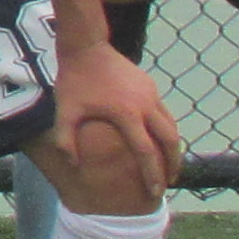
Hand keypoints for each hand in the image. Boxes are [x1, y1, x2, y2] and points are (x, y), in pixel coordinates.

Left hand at [50, 40, 182, 192]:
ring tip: (169, 164)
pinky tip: (159, 139)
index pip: (146, 152)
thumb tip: (72, 165)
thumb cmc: (74, 80)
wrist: (85, 46)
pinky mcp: (150, 85)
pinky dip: (167, 129)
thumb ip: (66, 139)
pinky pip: (165, 112)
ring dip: (173, 147)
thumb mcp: (65, 111)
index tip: (155, 193)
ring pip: (172, 126)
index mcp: (127, 114)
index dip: (152, 175)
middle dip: (173, 164)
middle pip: (170, 141)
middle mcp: (145, 105)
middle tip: (170, 182)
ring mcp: (151, 93)